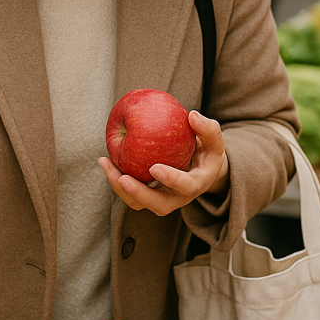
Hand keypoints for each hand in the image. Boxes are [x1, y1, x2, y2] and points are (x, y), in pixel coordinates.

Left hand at [98, 111, 228, 216]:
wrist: (200, 169)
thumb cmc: (207, 151)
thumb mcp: (213, 140)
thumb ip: (207, 128)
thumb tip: (192, 115)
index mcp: (196, 185)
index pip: (185, 186)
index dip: (171, 179)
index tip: (155, 168)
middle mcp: (177, 198)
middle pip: (157, 205)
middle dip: (139, 194)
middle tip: (123, 178)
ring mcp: (160, 199)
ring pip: (137, 202)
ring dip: (119, 186)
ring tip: (106, 162)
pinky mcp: (146, 196)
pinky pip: (129, 192)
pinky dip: (116, 178)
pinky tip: (106, 160)